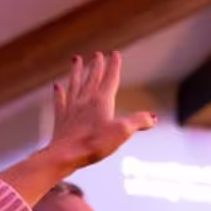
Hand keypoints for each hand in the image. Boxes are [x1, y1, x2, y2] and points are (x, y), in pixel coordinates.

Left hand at [44, 52, 156, 172]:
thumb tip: (153, 118)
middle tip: (97, 54)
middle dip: (96, 66)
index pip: (110, 79)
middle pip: (92, 79)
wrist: (64, 156)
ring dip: (76, 72)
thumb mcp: (122, 132)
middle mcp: (85, 101)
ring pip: (74, 85)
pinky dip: (59, 93)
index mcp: (101, 101)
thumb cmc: (93, 144)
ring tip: (75, 60)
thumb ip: (138, 121)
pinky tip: (57, 86)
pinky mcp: (61, 120)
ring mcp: (71, 109)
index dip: (113, 66)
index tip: (114, 54)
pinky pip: (60, 102)